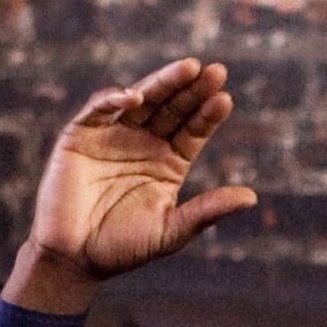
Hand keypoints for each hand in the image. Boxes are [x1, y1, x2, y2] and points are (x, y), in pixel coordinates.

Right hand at [10, 58, 257, 311]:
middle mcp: (144, 142)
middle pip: (173, 108)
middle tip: (216, 71)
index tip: (225, 100)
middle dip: (193, 89)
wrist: (74, 258)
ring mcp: (113, 134)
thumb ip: (207, 211)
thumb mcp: (171, 230)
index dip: (208, 115)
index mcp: (169, 162)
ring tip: (188, 68)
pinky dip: (115, 99)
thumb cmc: (124, 247)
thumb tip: (251, 197)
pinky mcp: (81, 134)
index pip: (194, 131)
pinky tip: (136, 97)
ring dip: (163, 83)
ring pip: (142, 100)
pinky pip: (100, 108)